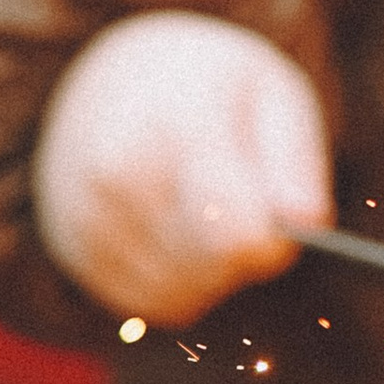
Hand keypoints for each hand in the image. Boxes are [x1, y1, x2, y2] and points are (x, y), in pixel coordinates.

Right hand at [32, 12, 330, 325]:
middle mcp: (117, 175)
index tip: (281, 214)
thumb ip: (293, 161)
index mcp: (176, 124)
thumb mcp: (271, 93)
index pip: (238, 235)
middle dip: (246, 253)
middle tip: (242, 200)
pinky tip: (175, 231)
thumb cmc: (208, 88)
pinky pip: (151, 306)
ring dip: (213, 273)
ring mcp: (87, 218)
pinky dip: (177, 284)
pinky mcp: (76, 255)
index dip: (276, 239)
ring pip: (184, 295)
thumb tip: (308, 224)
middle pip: (215, 270)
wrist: (107, 78)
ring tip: (206, 208)